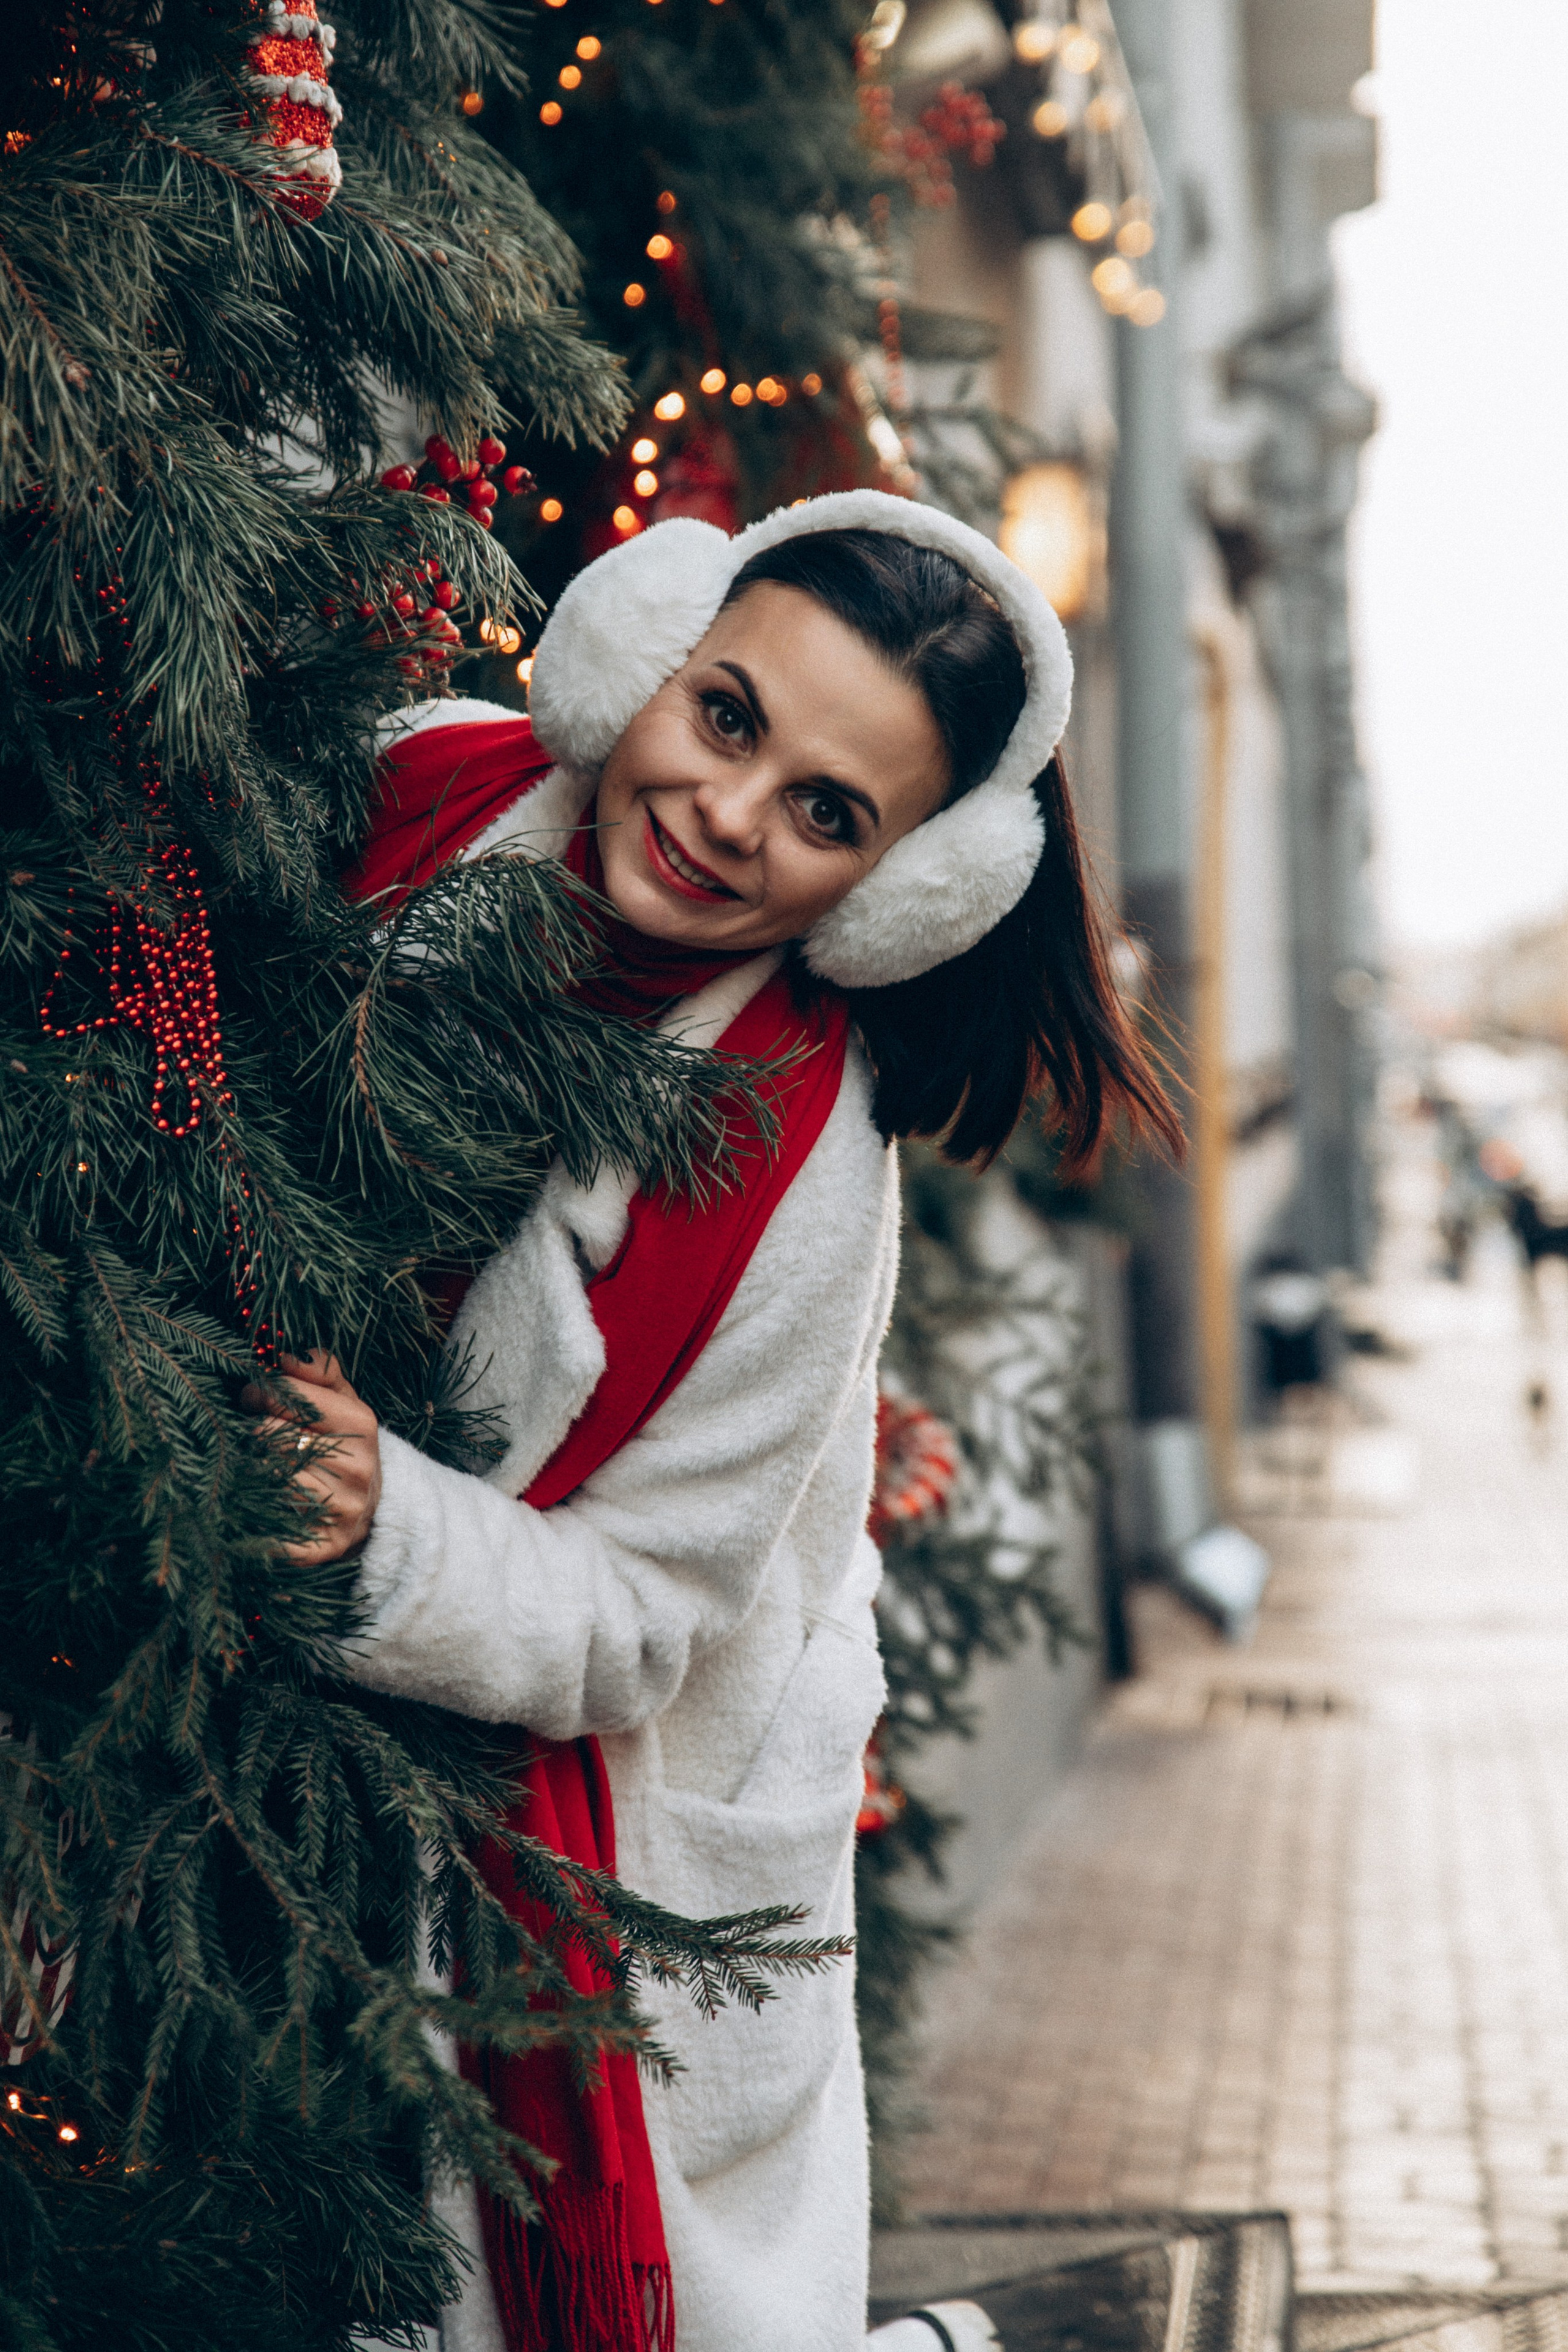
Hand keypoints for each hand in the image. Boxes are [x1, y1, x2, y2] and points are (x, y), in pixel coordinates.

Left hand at [243, 1351, 381, 1563]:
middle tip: (251, 1432)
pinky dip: (251, 1516)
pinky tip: (250, 1503)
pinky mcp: (322, 1547)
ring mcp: (340, 1510)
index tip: (251, 1396)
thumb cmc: (345, 1445)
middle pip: (269, 1436)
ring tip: (253, 1464)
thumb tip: (282, 1354)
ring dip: (248, 1470)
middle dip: (251, 1430)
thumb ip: (319, 1370)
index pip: (287, 1397)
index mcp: (360, 1423)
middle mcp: (355, 1468)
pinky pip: (268, 1528)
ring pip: (265, 1478)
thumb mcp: (344, 1400)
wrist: (375, 1512)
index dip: (258, 1392)